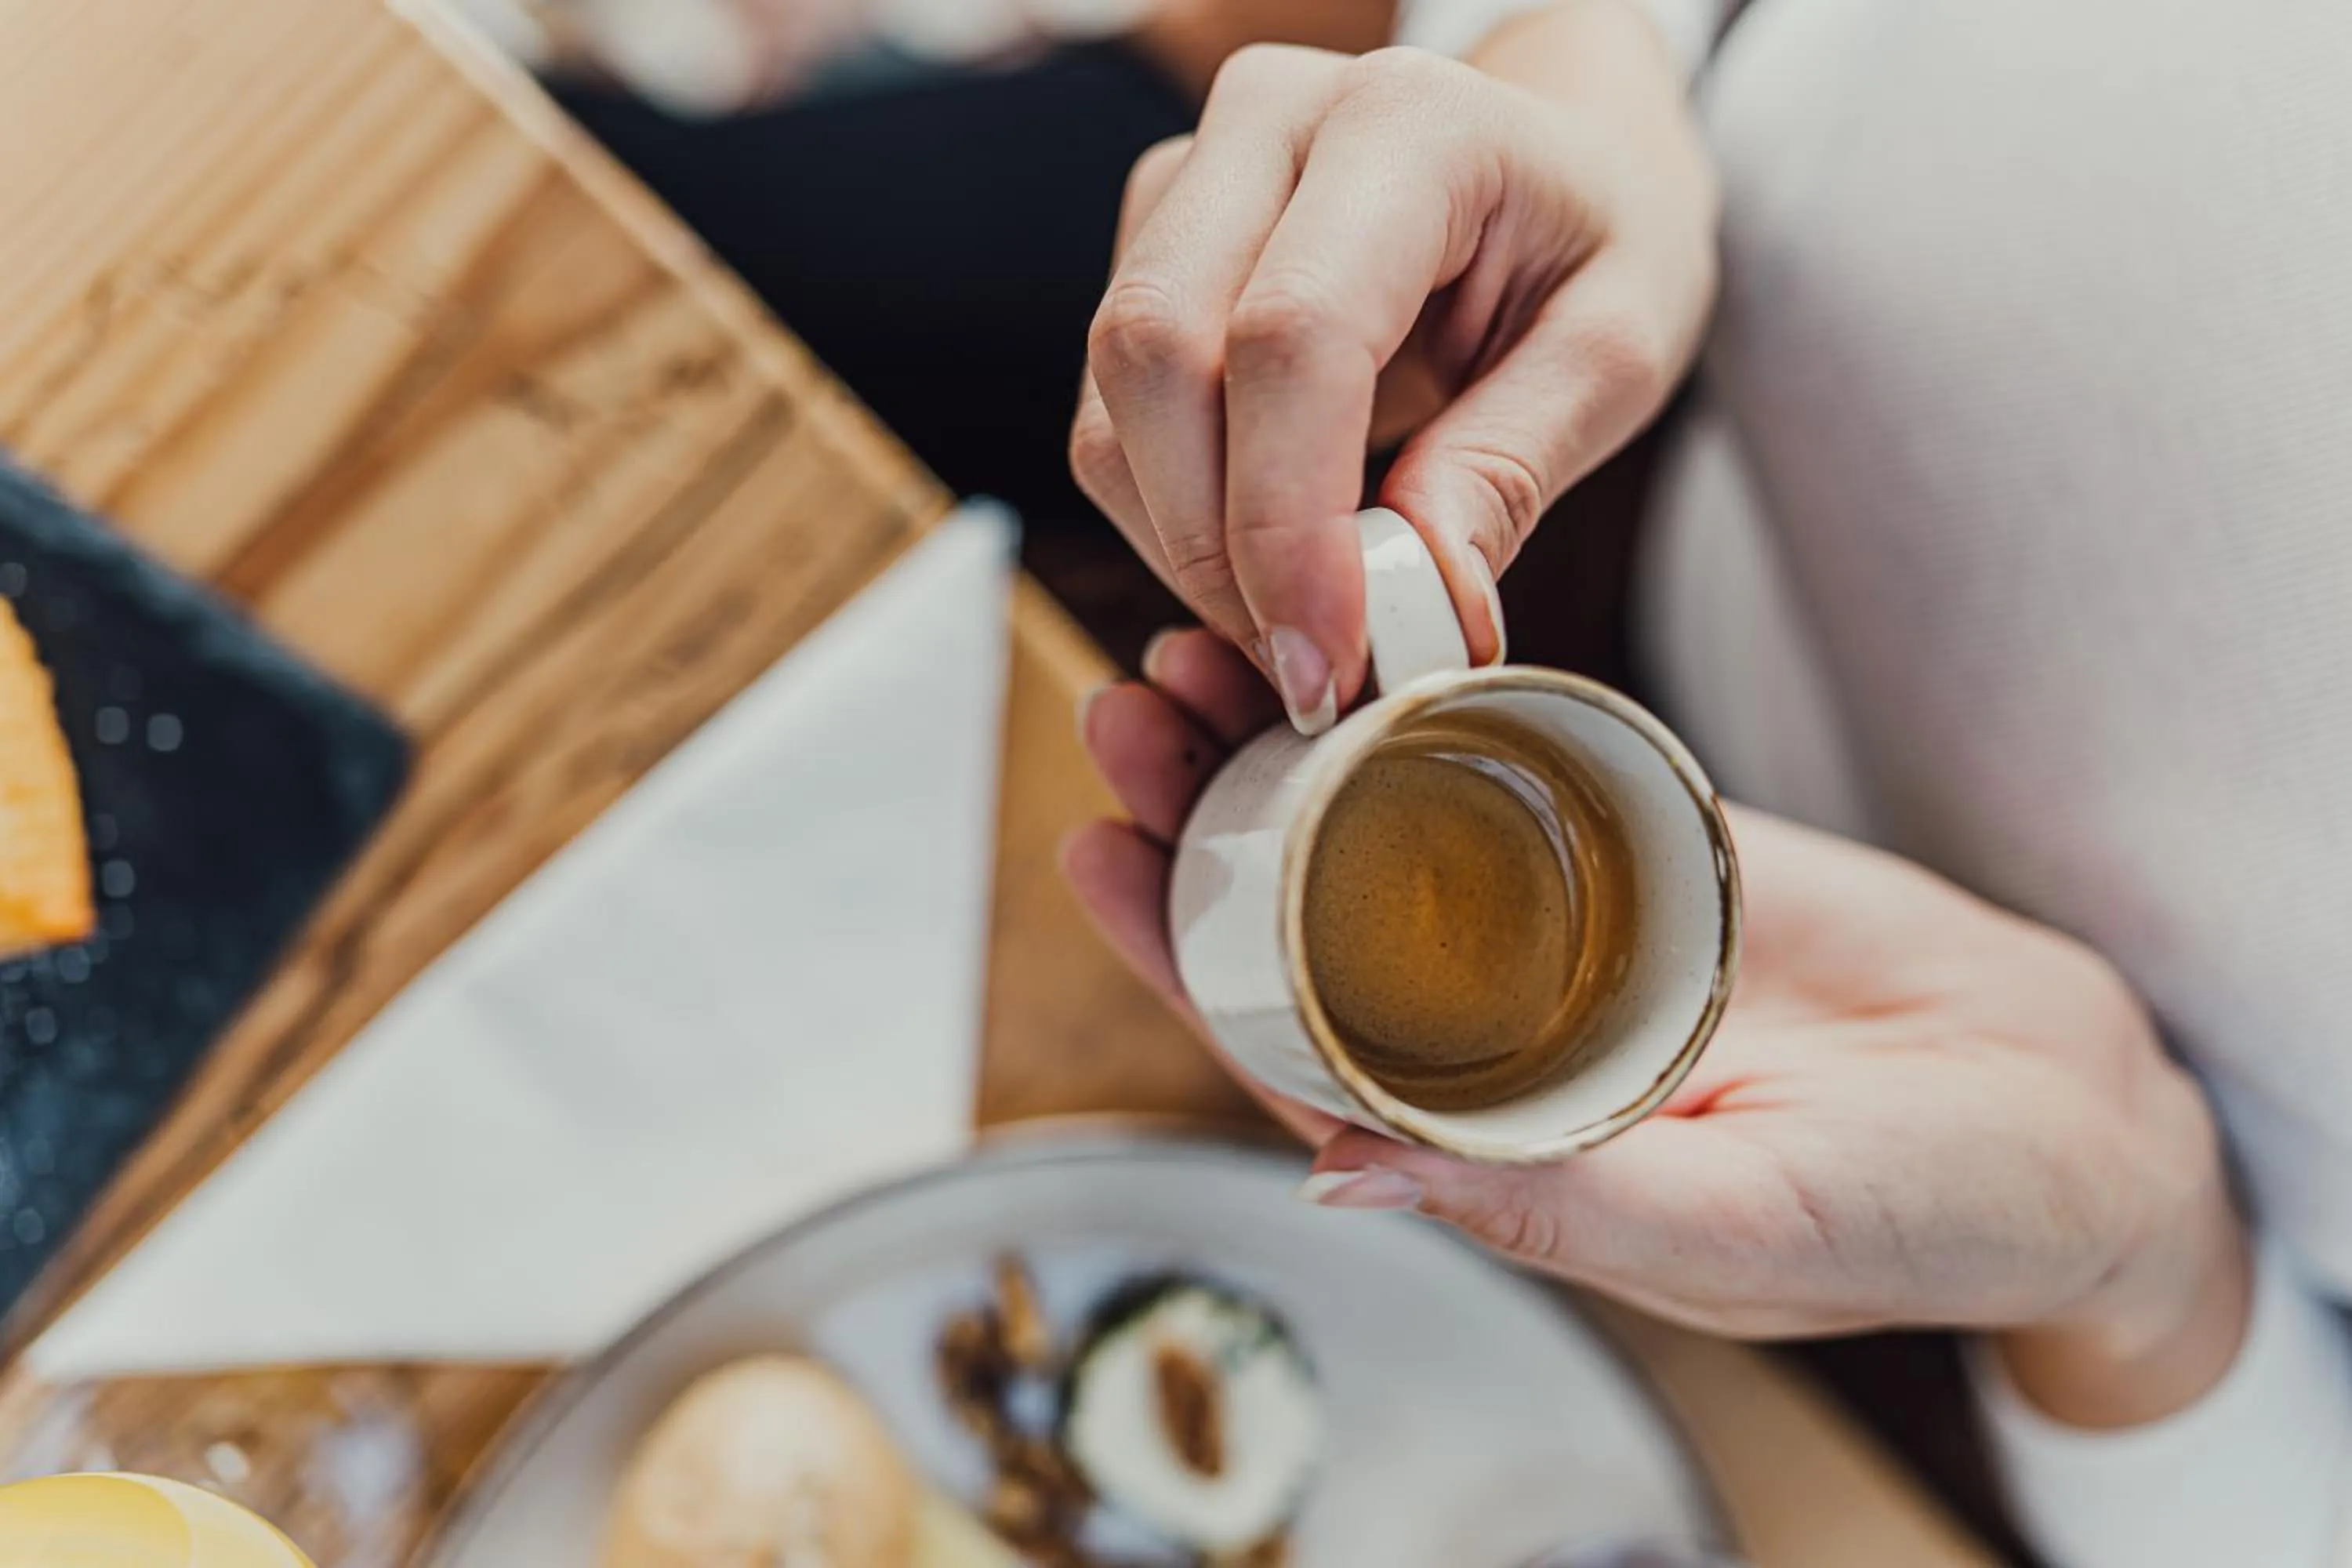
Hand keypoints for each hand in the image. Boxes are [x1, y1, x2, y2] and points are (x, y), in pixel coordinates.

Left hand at [1067, 632, 2250, 1425]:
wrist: (2067, 1114)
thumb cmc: (1915, 1211)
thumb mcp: (1730, 1230)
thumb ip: (1550, 1205)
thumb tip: (1340, 1176)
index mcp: (1485, 1137)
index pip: (1281, 1041)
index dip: (1179, 951)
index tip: (1097, 847)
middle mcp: (1498, 1027)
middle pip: (1303, 908)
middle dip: (1204, 811)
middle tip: (1131, 698)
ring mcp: (1565, 926)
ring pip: (1382, 821)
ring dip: (1289, 738)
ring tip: (1209, 642)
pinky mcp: (1642, 842)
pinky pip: (1512, 763)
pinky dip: (1428, 700)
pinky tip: (1361, 631)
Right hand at [1071, 13, 1714, 732]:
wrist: (1560, 154)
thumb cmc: (1599, 238)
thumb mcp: (1620, 351)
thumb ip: (1511, 468)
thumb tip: (1417, 608)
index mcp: (1410, 122)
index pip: (1292, 336)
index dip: (1289, 524)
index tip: (1327, 665)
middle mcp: (1270, 123)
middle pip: (1157, 359)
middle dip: (1215, 553)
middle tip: (1311, 675)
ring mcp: (1187, 178)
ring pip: (1111, 406)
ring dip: (1186, 552)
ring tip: (1306, 622)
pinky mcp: (1147, 243)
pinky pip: (1111, 420)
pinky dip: (1172, 523)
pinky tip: (1268, 561)